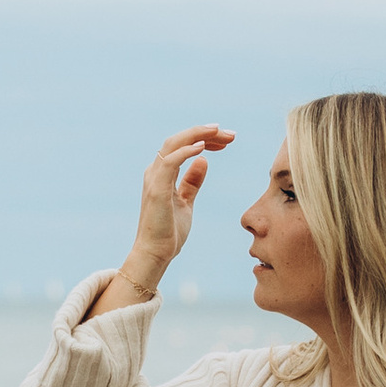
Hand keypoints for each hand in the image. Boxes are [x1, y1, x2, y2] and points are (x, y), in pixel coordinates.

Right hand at [120, 126, 233, 297]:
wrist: (156, 254)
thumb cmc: (169, 231)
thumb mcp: (186, 202)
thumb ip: (192, 182)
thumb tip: (203, 161)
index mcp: (162, 173)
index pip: (184, 146)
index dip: (205, 138)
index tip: (227, 140)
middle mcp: (156, 171)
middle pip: (179, 139)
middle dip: (205, 132)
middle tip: (231, 134)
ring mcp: (154, 178)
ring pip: (173, 143)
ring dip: (198, 135)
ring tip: (219, 132)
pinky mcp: (157, 189)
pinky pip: (170, 161)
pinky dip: (186, 151)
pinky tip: (204, 147)